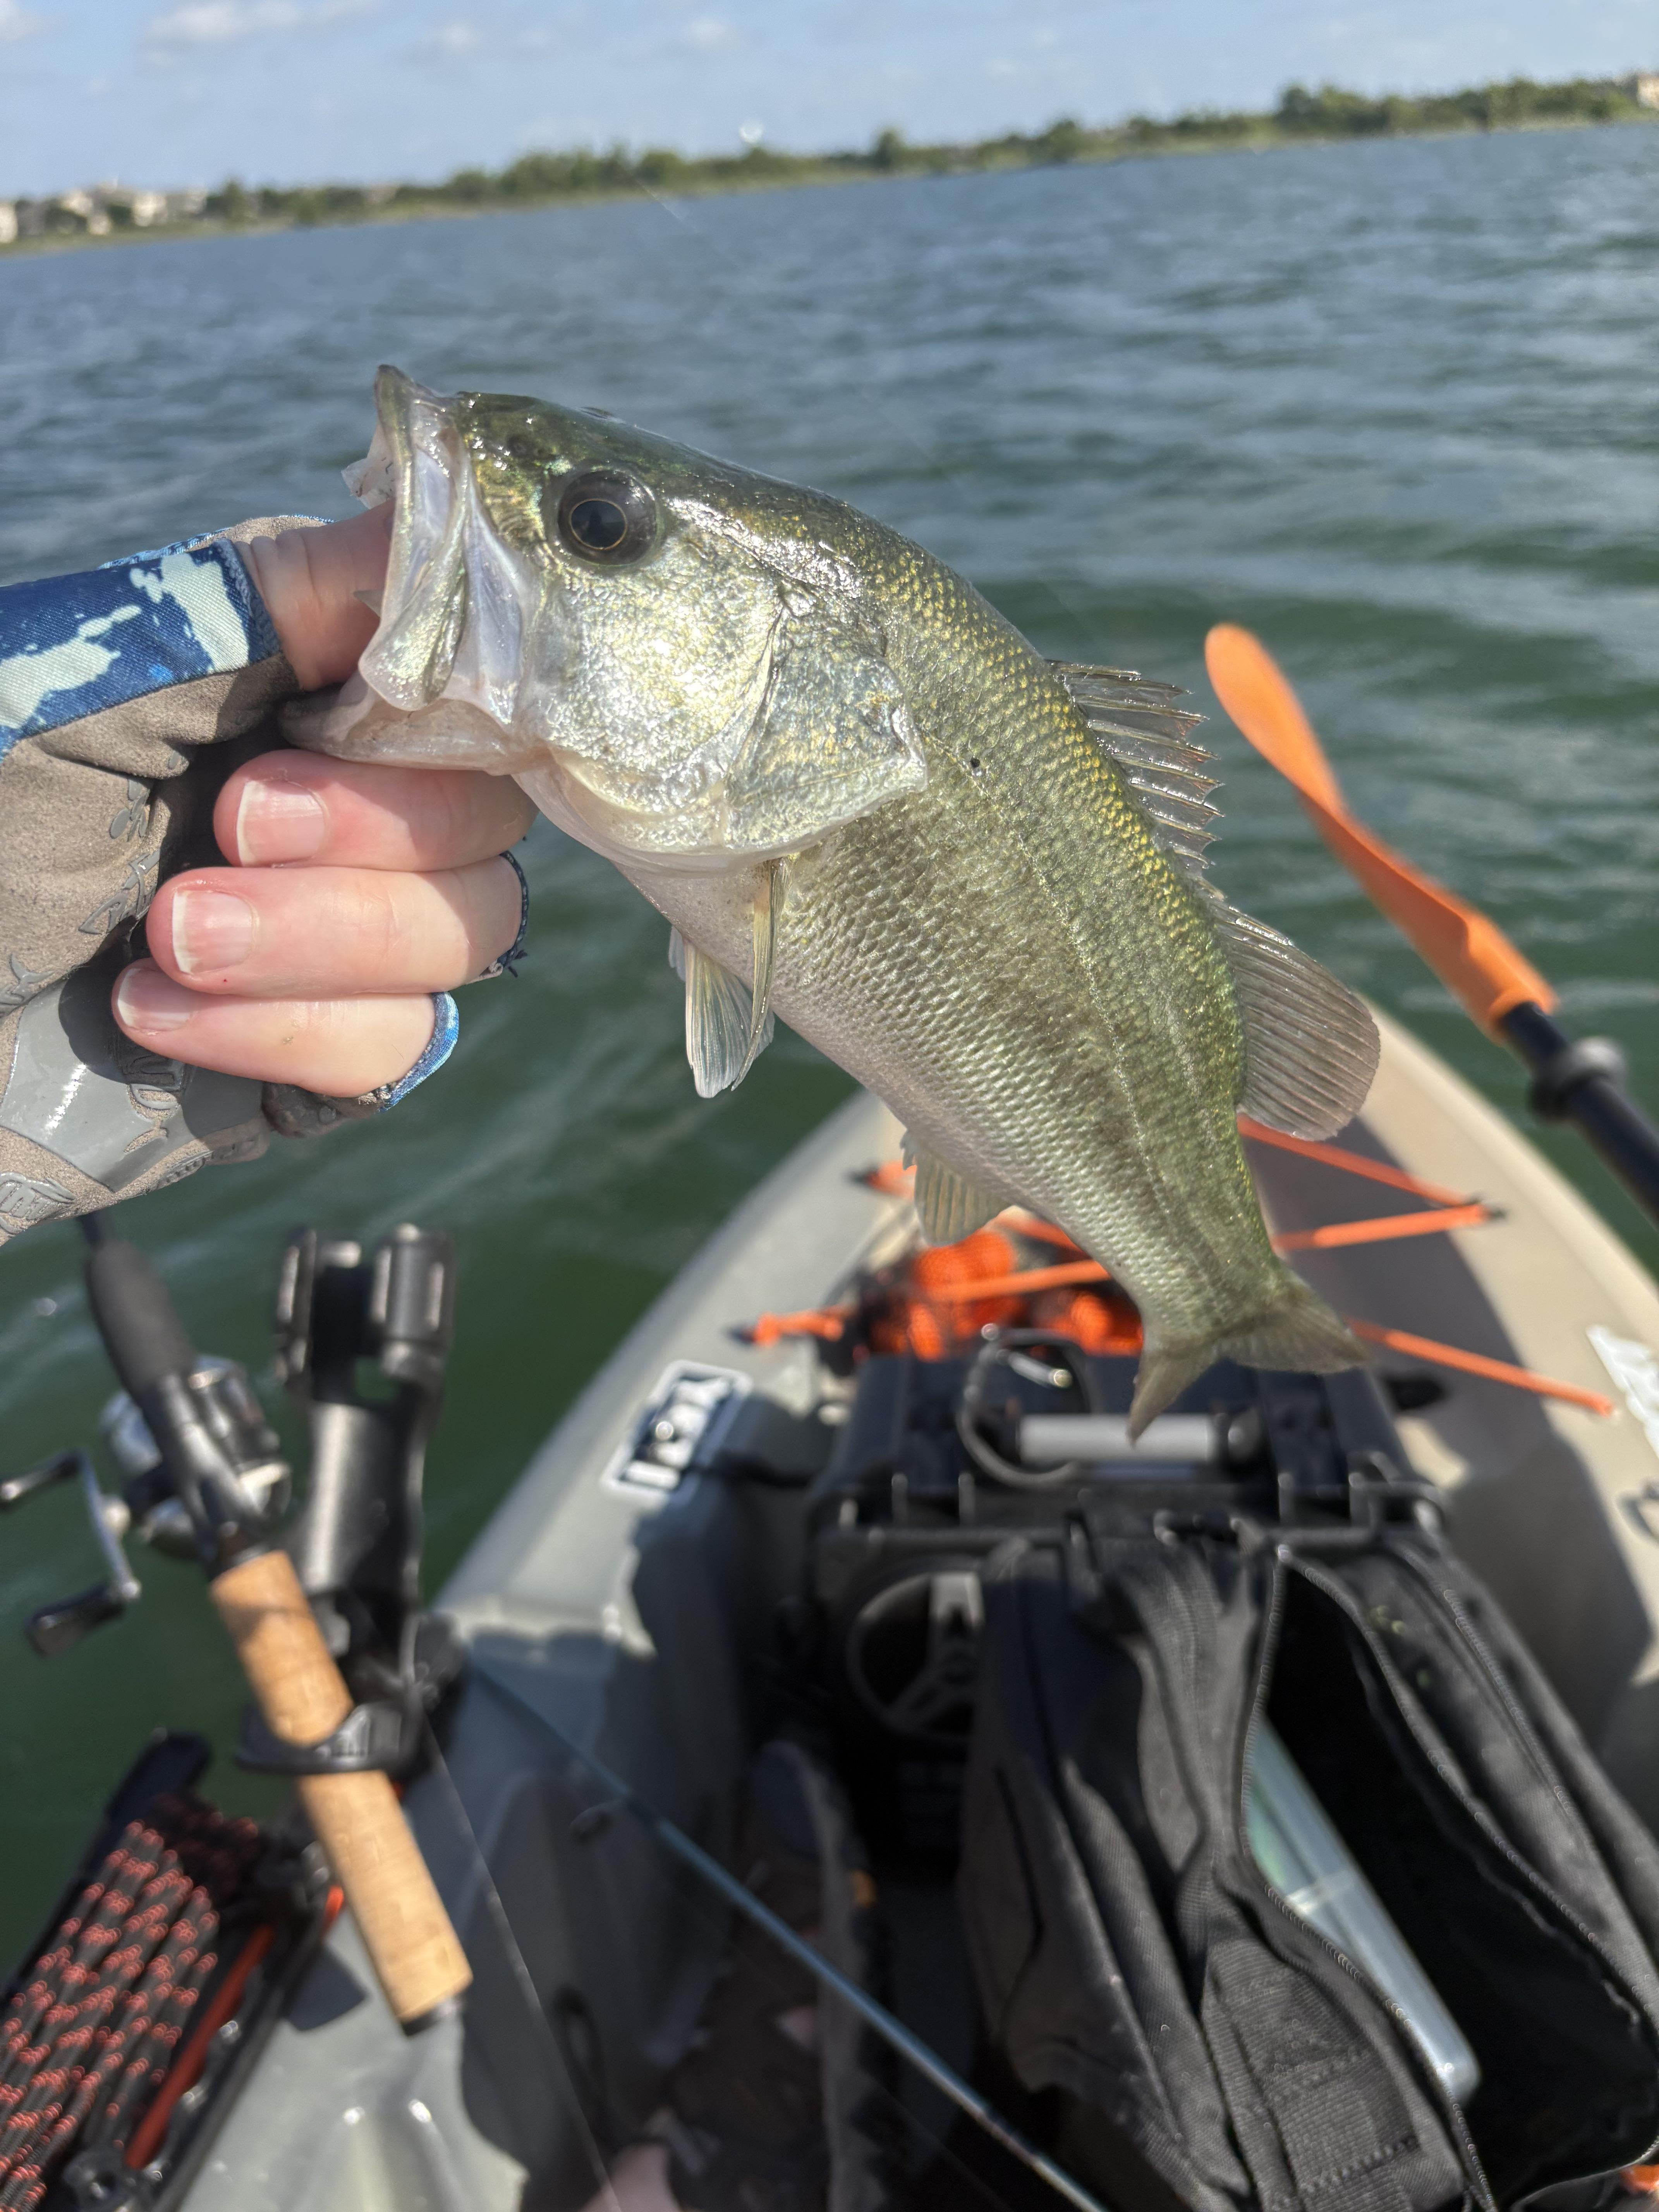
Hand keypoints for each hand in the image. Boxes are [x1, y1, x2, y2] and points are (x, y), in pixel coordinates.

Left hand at [111, 509, 534, 1097]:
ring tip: (167, 940)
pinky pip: (394, 1050)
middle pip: (483, 822)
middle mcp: (325, 809)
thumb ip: (280, 598)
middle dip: (369, 834)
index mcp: (281, 692)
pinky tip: (160, 1020)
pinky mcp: (303, 1061)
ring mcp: (324, 942)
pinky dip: (289, 1035)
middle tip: (222, 826)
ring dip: (322, 940)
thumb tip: (454, 515)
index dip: (457, 705)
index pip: (466, 687)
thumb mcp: (97, 674)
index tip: (349, 715)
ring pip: (460, 937)